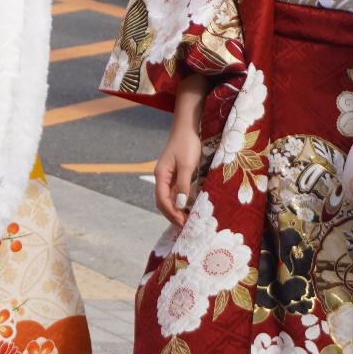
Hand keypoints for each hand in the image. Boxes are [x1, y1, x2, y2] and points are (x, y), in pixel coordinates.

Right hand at [154, 76, 207, 224]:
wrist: (189, 126)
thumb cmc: (188, 143)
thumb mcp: (187, 164)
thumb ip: (183, 184)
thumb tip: (179, 204)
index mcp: (161, 175)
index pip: (162, 201)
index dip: (172, 214)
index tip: (184, 224)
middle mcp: (162, 177)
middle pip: (164, 202)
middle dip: (173, 215)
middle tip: (187, 227)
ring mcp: (169, 175)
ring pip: (170, 198)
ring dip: (178, 210)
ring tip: (189, 221)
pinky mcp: (177, 173)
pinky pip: (177, 192)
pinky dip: (182, 202)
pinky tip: (191, 207)